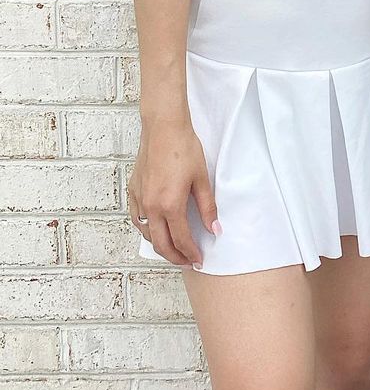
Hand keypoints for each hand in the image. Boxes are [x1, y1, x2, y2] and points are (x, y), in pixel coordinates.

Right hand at [127, 119, 219, 267]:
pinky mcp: (133, 190)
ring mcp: (139, 199)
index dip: (191, 253)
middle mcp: (151, 206)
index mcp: (170, 205)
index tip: (199, 260)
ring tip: (174, 248)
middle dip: (175, 257)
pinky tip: (154, 229)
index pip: (181, 239)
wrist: (164, 128)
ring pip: (147, 234)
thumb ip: (207, 207)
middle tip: (187, 261)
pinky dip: (146, 229)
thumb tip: (214, 229)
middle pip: (161, 244)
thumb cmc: (184, 149)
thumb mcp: (201, 179)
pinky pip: (137, 219)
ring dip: (160, 245)